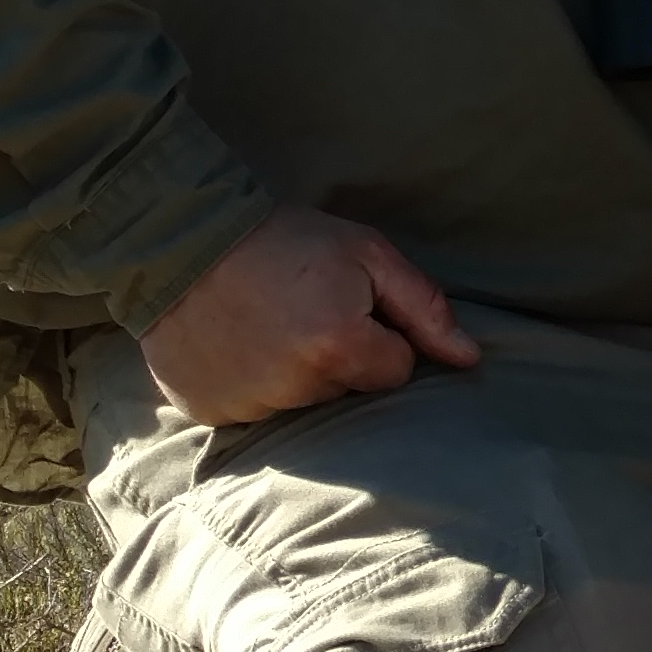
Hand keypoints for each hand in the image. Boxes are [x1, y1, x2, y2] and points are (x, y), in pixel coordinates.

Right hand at [138, 207, 480, 427]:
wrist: (180, 238)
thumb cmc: (284, 239)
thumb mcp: (365, 253)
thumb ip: (423, 308)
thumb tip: (470, 359)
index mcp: (339, 346)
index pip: (396, 371)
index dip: (380, 337)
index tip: (348, 306)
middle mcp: (295, 387)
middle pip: (349, 391)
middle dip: (338, 356)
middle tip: (302, 310)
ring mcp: (248, 406)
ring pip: (302, 403)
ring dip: (294, 373)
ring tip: (267, 324)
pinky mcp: (210, 413)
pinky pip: (253, 411)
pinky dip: (250, 384)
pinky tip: (236, 345)